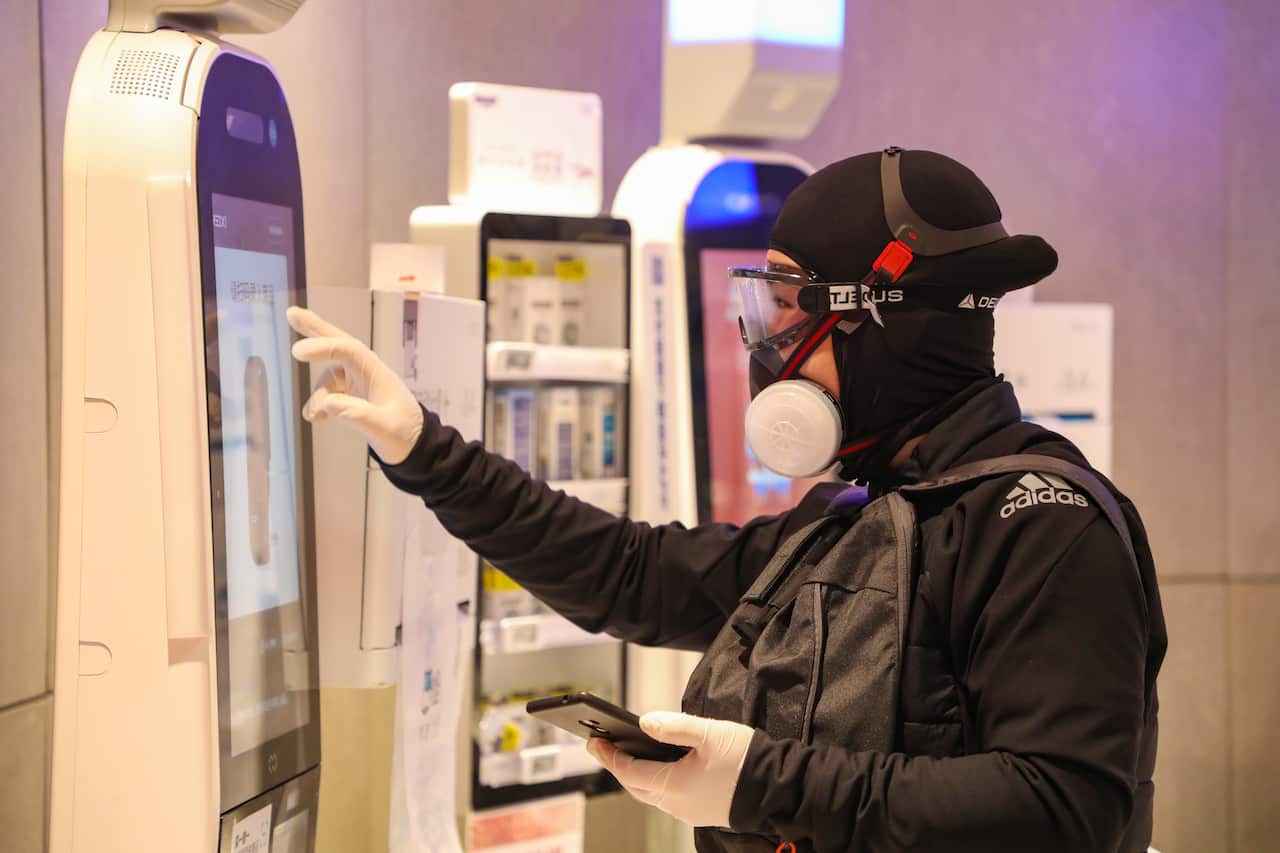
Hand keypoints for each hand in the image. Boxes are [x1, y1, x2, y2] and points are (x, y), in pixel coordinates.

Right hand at [287, 306, 423, 463]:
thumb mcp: (384, 428)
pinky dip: (319, 405)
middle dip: (315, 330)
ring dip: (317, 396)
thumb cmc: (405, 434)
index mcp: (376, 372)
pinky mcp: (352, 395)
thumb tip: (329, 404)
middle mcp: (365, 372)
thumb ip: (358, 416)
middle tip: (291, 313)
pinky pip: (329, 394)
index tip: (298, 352)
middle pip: (338, 344)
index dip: (323, 347)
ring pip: (328, 379)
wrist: (415, 446)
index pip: (347, 350)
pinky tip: (316, 420)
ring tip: (314, 418)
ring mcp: (357, 382)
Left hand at [586, 711, 754, 828]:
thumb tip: (644, 722)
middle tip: (603, 746)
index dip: (609, 756)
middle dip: (618, 766)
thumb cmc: (746, 760)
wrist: (777, 789)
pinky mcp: (700, 811)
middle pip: (635, 786)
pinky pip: (667, 797)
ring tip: (628, 753)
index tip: (593, 742)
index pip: (628, 772)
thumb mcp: (710, 734)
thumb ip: (675, 727)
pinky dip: (655, 781)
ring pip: (651, 793)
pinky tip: (659, 766)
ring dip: (636, 775)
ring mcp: (688, 811)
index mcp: (673, 786)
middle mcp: (676, 804)